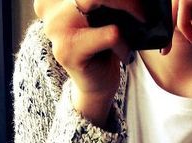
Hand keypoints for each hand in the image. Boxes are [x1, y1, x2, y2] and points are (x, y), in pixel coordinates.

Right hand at [34, 0, 143, 125]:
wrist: (95, 85)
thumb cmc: (103, 42)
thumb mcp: (102, 8)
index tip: (132, 1)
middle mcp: (48, 5)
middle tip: (143, 8)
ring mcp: (55, 27)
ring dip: (127, 11)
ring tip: (135, 28)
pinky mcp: (68, 50)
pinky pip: (110, 33)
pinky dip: (124, 43)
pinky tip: (123, 54)